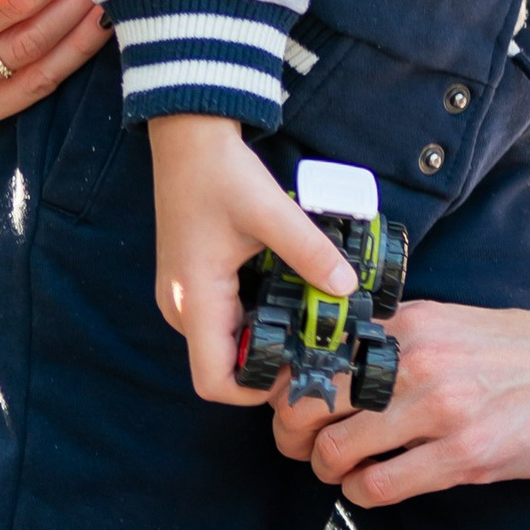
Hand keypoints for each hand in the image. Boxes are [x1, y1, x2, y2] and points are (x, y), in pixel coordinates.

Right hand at [147, 115, 357, 407]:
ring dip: (262, 339)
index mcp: (195, 301)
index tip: (296, 370)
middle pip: (222, 366)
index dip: (254, 392)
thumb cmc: (219, 173)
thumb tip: (347, 287)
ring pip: (224, 343)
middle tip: (315, 345)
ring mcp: (184, 296)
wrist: (187, 138)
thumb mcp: (271, 212)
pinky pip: (222, 319)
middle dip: (268, 364)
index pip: (213, 382)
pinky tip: (286, 294)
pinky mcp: (192, 282)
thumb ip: (310, 252)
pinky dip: (253, 318)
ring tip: (306, 319)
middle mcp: (182, 308)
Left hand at [309, 296, 529, 508]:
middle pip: (309, 401)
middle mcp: (418, 359)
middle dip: (296, 433)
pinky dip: (366, 495)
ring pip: (334, 450)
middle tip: (307, 449)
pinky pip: (379, 487)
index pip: (318, 351)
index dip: (296, 385)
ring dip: (331, 470)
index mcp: (416, 322)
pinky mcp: (466, 455)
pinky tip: (382, 490)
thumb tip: (363, 366)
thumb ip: (416, 342)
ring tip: (349, 473)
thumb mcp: (472, 326)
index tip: (300, 404)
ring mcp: (440, 407)